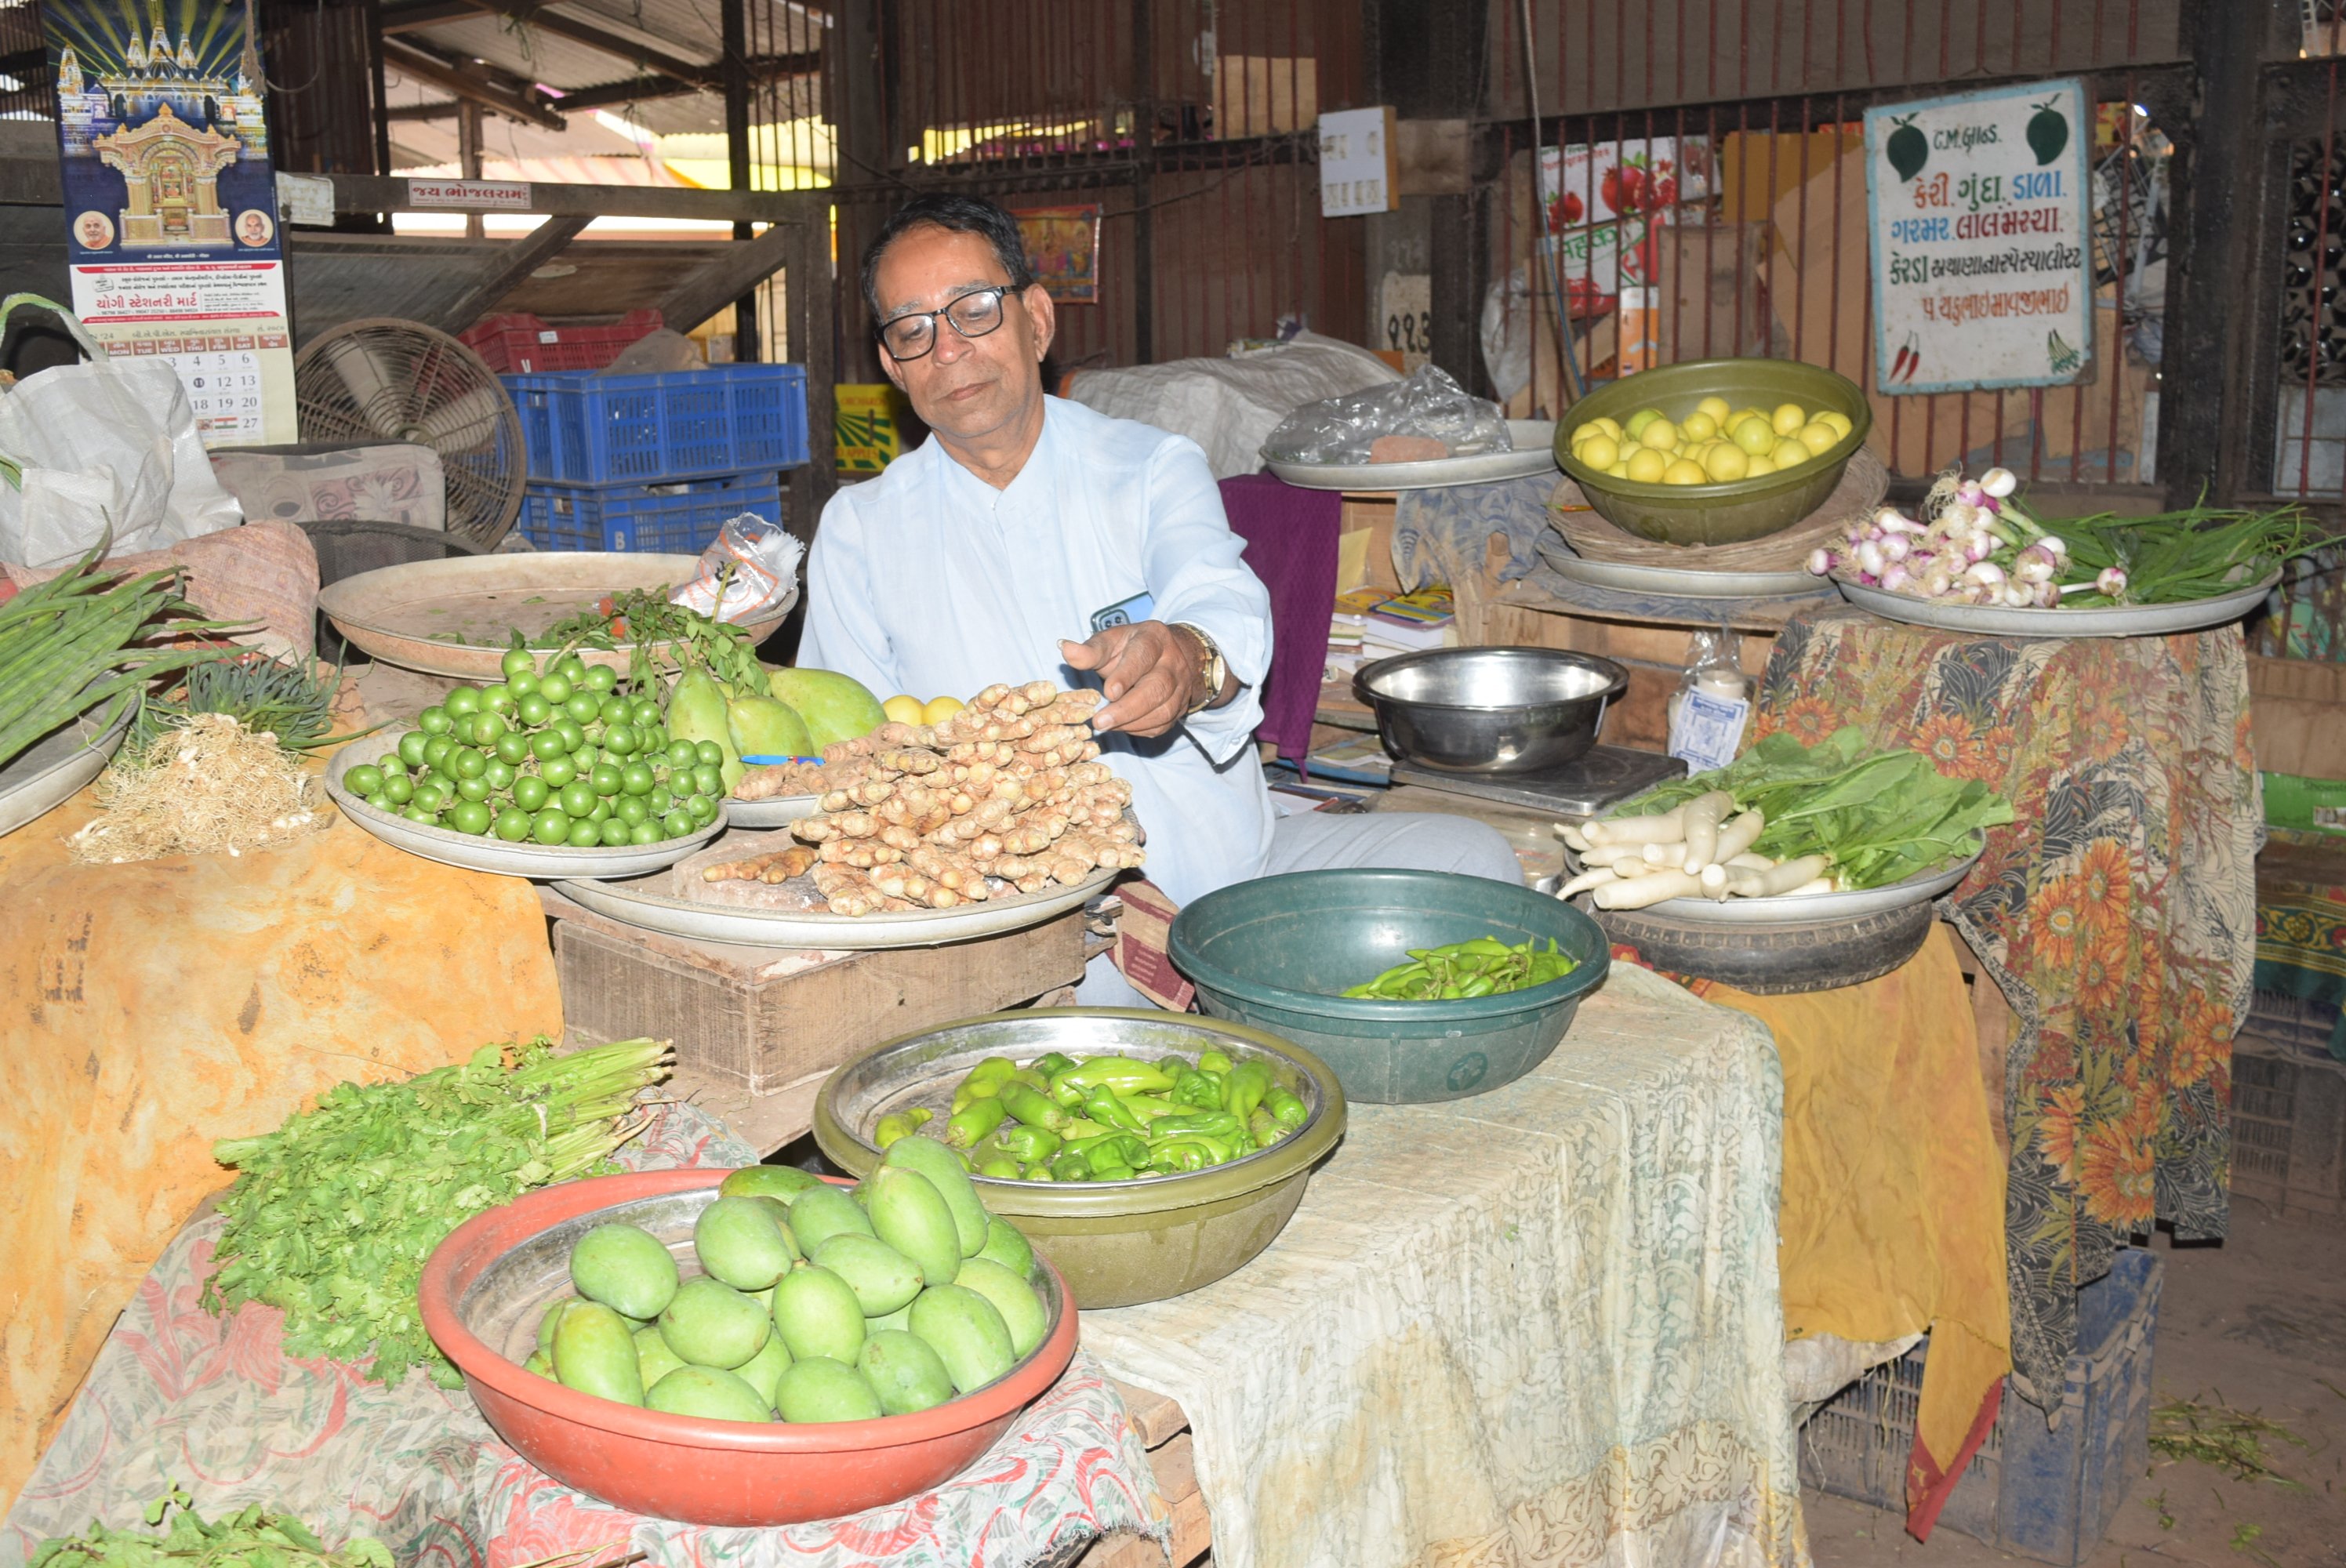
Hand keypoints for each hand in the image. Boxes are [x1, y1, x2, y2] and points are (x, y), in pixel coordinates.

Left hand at [1060, 621, 1201, 737]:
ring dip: (1132, 723)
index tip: (1108, 692)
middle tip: (1100, 722)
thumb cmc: (1130, 649)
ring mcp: (1180, 687)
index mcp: (1154, 638)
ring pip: (1163, 710)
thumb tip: (1065, 648)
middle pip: (1158, 687)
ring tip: (1105, 727)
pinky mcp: (1179, 708)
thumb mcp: (1110, 641)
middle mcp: (1173, 662)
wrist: (1166, 656)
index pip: (1144, 655)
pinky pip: (1163, 724)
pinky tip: (1120, 727)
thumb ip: (1090, 650)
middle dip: (1128, 708)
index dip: (1127, 675)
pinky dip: (1140, 729)